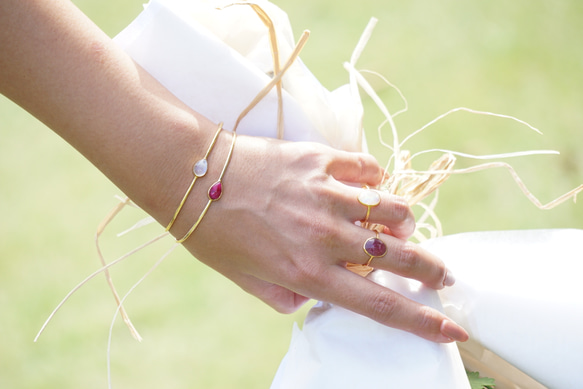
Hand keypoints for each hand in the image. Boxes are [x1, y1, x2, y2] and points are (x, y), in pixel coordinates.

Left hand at [178, 134, 467, 342]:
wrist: (194, 178)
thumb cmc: (216, 234)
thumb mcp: (249, 280)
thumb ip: (289, 296)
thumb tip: (317, 297)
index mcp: (307, 273)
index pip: (380, 305)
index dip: (422, 322)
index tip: (453, 329)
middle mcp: (324, 236)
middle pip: (400, 257)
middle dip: (432, 270)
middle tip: (443, 275)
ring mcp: (325, 195)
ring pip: (392, 210)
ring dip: (402, 223)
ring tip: (396, 228)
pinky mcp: (319, 161)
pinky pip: (367, 170)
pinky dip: (375, 181)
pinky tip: (367, 187)